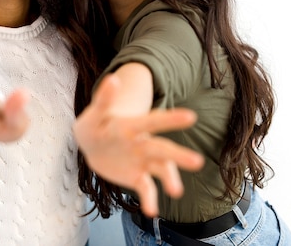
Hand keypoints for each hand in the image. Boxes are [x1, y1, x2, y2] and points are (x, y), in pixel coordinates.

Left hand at [73, 74, 204, 216]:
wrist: (92, 144)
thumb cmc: (96, 125)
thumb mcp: (96, 113)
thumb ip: (104, 99)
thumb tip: (112, 79)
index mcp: (134, 126)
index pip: (153, 121)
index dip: (170, 120)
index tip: (191, 117)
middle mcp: (143, 143)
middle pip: (162, 148)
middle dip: (178, 156)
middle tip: (198, 162)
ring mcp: (142, 160)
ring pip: (161, 169)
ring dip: (170, 179)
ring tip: (175, 192)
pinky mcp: (137, 176)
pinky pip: (146, 189)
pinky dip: (149, 200)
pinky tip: (151, 212)